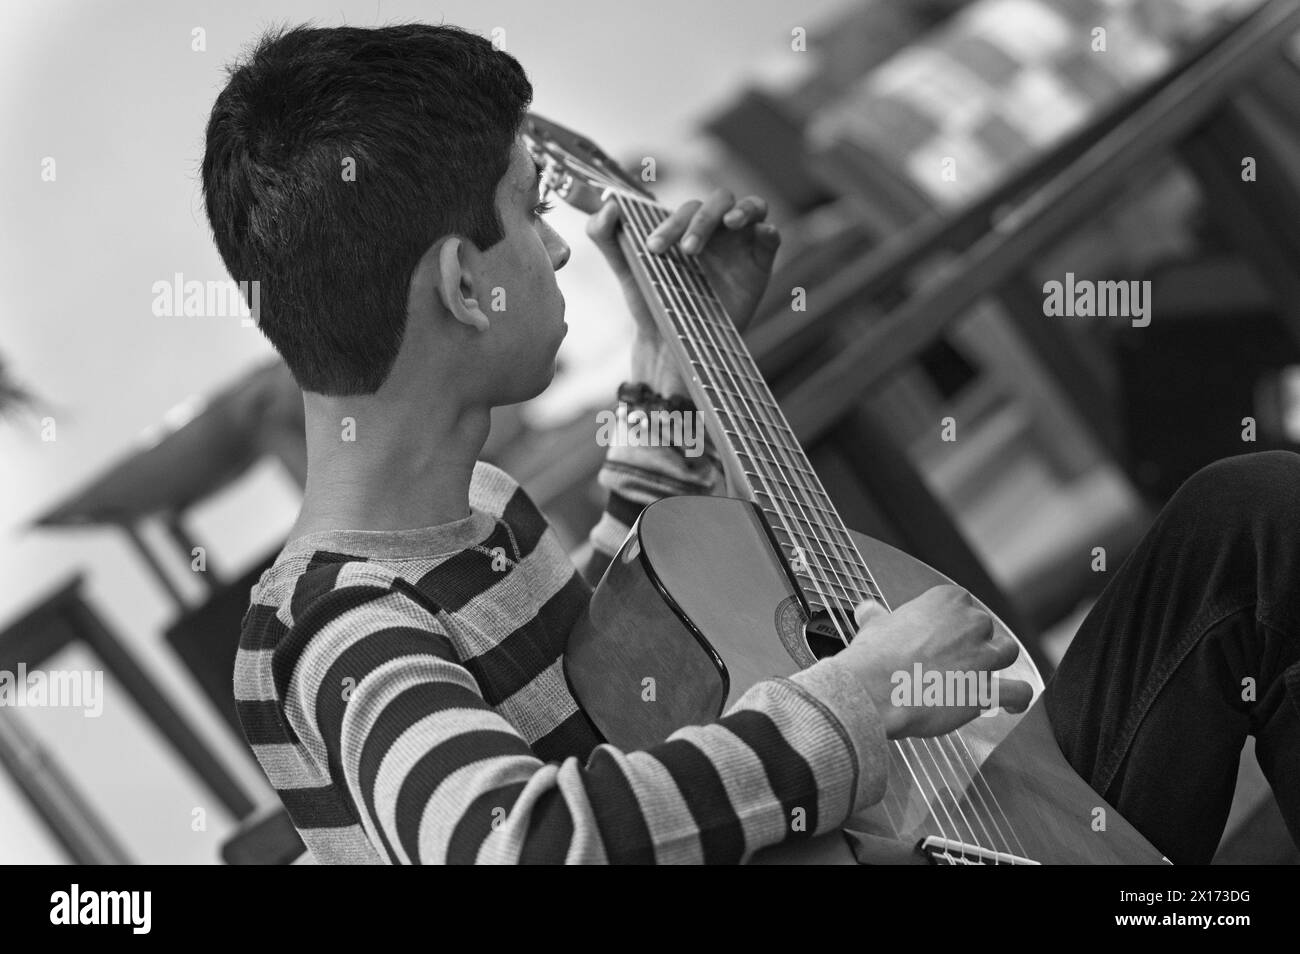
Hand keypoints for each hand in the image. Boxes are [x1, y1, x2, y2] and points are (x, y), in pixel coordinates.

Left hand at [587, 189, 780, 394]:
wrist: (672, 344)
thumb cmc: (651, 303)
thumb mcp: (625, 270)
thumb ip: (606, 236)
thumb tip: (609, 205)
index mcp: (688, 226)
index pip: (687, 207)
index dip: (673, 223)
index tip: (654, 249)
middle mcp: (716, 231)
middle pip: (719, 201)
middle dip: (703, 220)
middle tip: (688, 251)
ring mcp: (740, 246)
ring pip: (752, 207)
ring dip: (743, 209)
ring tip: (731, 223)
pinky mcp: (760, 265)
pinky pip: (772, 237)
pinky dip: (769, 230)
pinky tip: (761, 235)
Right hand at [838, 585, 1033, 738]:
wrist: (873, 691)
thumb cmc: (873, 658)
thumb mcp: (874, 626)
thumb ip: (879, 617)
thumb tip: (868, 610)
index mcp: (946, 600)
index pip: (961, 603)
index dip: (952, 622)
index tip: (939, 635)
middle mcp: (970, 623)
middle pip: (984, 627)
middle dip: (972, 642)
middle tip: (950, 659)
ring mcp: (981, 657)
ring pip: (1006, 652)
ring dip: (997, 661)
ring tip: (982, 674)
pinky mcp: (985, 690)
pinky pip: (1017, 691)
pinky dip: (1017, 698)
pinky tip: (1010, 704)